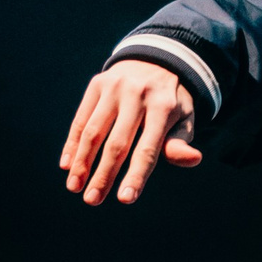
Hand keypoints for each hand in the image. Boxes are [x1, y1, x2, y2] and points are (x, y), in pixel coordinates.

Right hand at [62, 60, 202, 206]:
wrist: (155, 61)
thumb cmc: (171, 102)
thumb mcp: (184, 119)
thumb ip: (180, 141)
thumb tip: (193, 159)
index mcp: (163, 108)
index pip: (148, 149)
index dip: (136, 176)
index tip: (125, 200)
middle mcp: (137, 96)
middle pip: (117, 144)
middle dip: (103, 175)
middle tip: (93, 200)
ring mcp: (114, 88)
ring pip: (93, 132)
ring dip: (82, 162)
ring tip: (75, 187)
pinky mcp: (97, 85)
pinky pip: (81, 119)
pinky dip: (72, 143)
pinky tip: (68, 165)